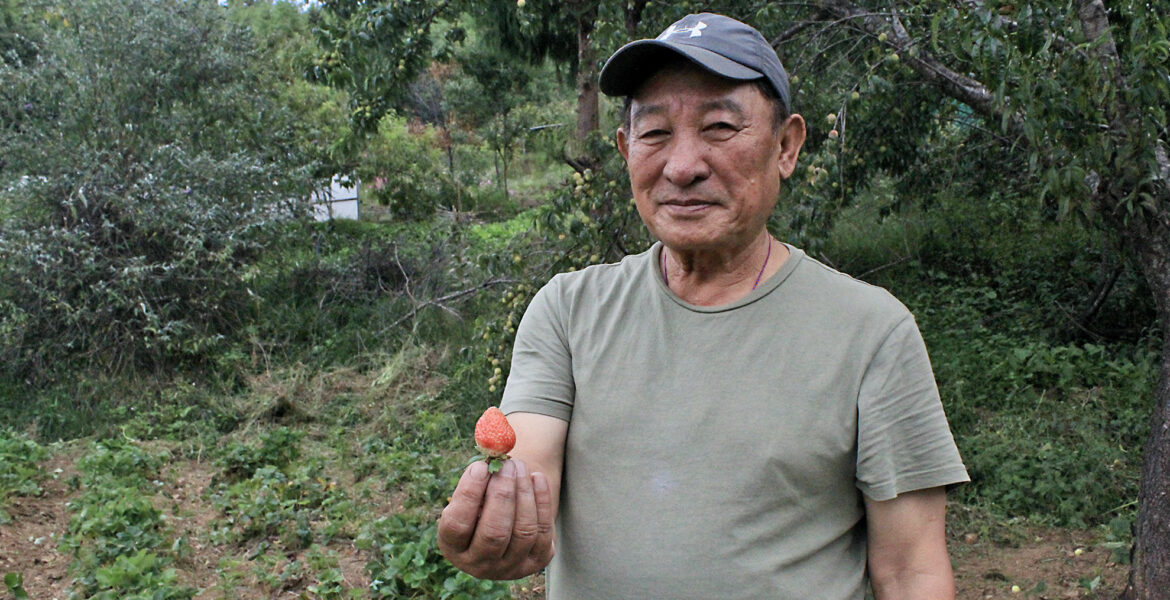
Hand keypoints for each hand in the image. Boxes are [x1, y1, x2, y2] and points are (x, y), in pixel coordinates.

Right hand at [437, 458, 554, 579]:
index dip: (469, 493)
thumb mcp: (470, 497)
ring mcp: (509, 568)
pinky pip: (543, 531)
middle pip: (494, 533)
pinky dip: (542, 501)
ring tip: (520, 466)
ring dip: (524, 494)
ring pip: (523, 531)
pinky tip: (537, 478)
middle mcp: (479, 564)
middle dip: (502, 494)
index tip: (481, 466)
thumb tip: (491, 461)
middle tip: (507, 465)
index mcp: (454, 548)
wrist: (505, 526)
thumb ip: (476, 481)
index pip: (458, 524)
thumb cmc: (480, 504)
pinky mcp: (535, 563)